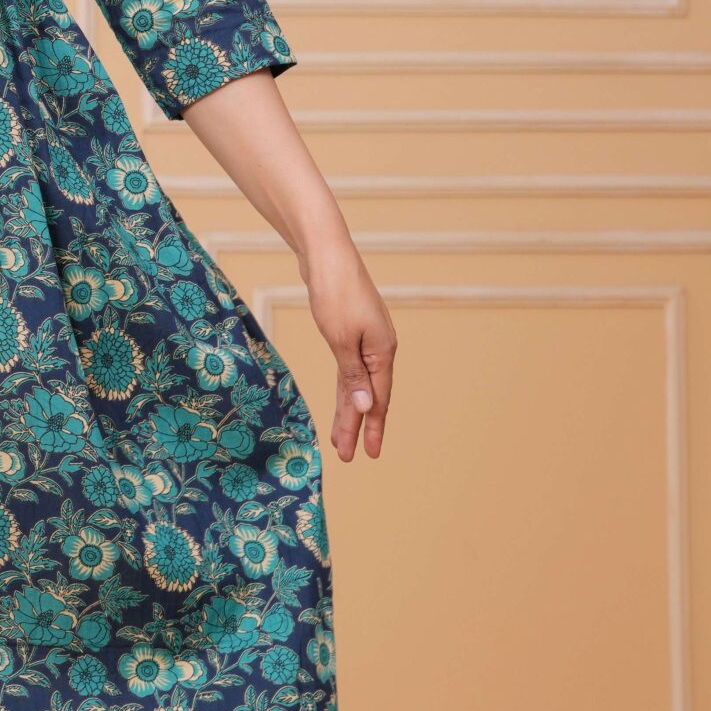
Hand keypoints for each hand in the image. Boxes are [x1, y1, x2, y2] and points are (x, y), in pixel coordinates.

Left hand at [301, 238, 394, 461]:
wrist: (327, 255)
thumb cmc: (335, 293)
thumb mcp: (342, 339)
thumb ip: (354, 376)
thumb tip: (368, 408)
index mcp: (383, 352)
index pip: (379, 399)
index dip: (372, 428)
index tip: (369, 454)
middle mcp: (379, 348)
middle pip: (369, 396)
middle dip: (357, 426)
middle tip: (348, 456)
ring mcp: (365, 340)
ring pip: (357, 384)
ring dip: (349, 410)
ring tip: (340, 437)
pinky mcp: (350, 332)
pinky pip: (348, 369)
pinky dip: (345, 387)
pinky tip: (343, 399)